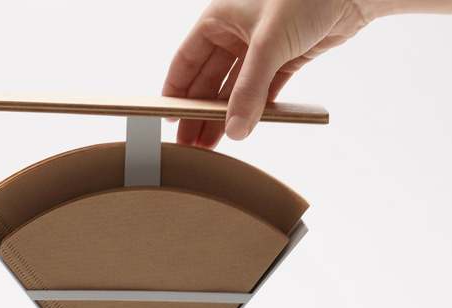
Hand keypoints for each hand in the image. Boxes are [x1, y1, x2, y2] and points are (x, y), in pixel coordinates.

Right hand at [162, 0, 371, 147]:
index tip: (168, 119)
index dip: (175, 91)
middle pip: (208, 80)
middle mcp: (235, 31)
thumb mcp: (269, 43)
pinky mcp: (283, 59)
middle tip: (190, 144)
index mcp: (219, 17)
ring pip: (234, 89)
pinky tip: (244, 130)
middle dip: (199, 113)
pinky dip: (253, 110)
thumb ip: (249, 91)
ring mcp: (259, 47)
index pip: (186, 60)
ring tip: (212, 145)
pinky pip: (260, 91)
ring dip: (224, 116)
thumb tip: (235, 131)